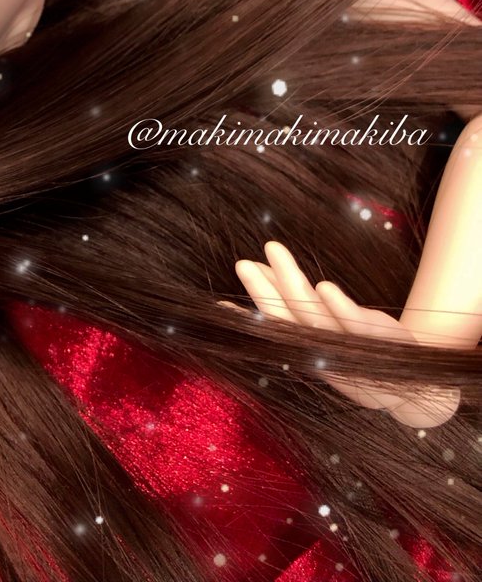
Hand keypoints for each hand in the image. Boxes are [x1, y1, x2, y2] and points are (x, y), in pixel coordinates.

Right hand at [225, 241, 460, 427]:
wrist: (419, 384)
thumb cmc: (361, 346)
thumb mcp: (326, 319)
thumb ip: (292, 295)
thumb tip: (257, 264)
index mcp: (308, 352)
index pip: (273, 330)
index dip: (246, 319)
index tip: (218, 305)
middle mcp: (324, 356)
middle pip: (289, 322)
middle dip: (265, 293)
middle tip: (242, 264)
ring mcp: (352, 353)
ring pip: (317, 320)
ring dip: (294, 286)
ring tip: (275, 253)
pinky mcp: (382, 346)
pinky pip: (358, 328)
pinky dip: (340, 308)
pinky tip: (324, 287)